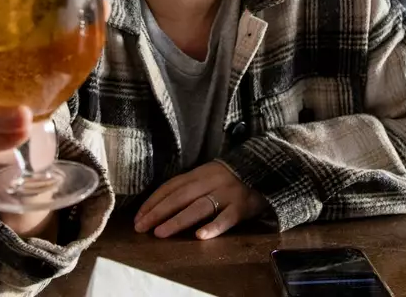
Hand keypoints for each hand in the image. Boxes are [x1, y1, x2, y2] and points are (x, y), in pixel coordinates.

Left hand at [133, 160, 265, 239]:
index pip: (171, 186)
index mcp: (200, 173)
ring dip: (177, 221)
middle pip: (180, 197)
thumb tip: (160, 205)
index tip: (138, 217)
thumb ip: (189, 187)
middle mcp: (211, 181)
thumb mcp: (209, 176)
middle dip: (158, 212)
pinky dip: (213, 227)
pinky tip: (199, 237)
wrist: (267, 169)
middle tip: (141, 227)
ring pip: (199, 207)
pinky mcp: (242, 207)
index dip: (153, 201)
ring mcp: (227, 193)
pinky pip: (226, 218)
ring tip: (161, 233)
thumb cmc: (231, 178)